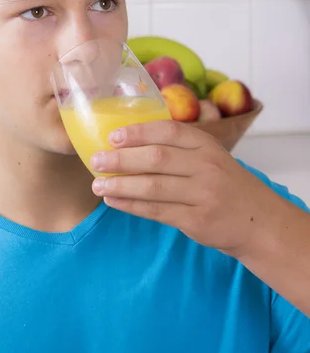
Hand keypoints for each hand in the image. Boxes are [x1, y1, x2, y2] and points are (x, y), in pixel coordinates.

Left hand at [90, 120, 276, 258]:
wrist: (257, 220)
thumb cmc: (224, 183)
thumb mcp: (210, 156)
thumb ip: (179, 148)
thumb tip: (127, 143)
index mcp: (206, 145)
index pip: (168, 131)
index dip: (138, 132)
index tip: (112, 136)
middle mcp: (205, 166)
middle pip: (156, 158)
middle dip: (121, 159)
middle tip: (96, 160)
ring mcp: (202, 194)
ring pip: (153, 186)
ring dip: (121, 184)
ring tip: (97, 184)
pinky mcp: (196, 220)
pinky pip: (156, 211)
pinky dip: (131, 205)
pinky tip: (114, 200)